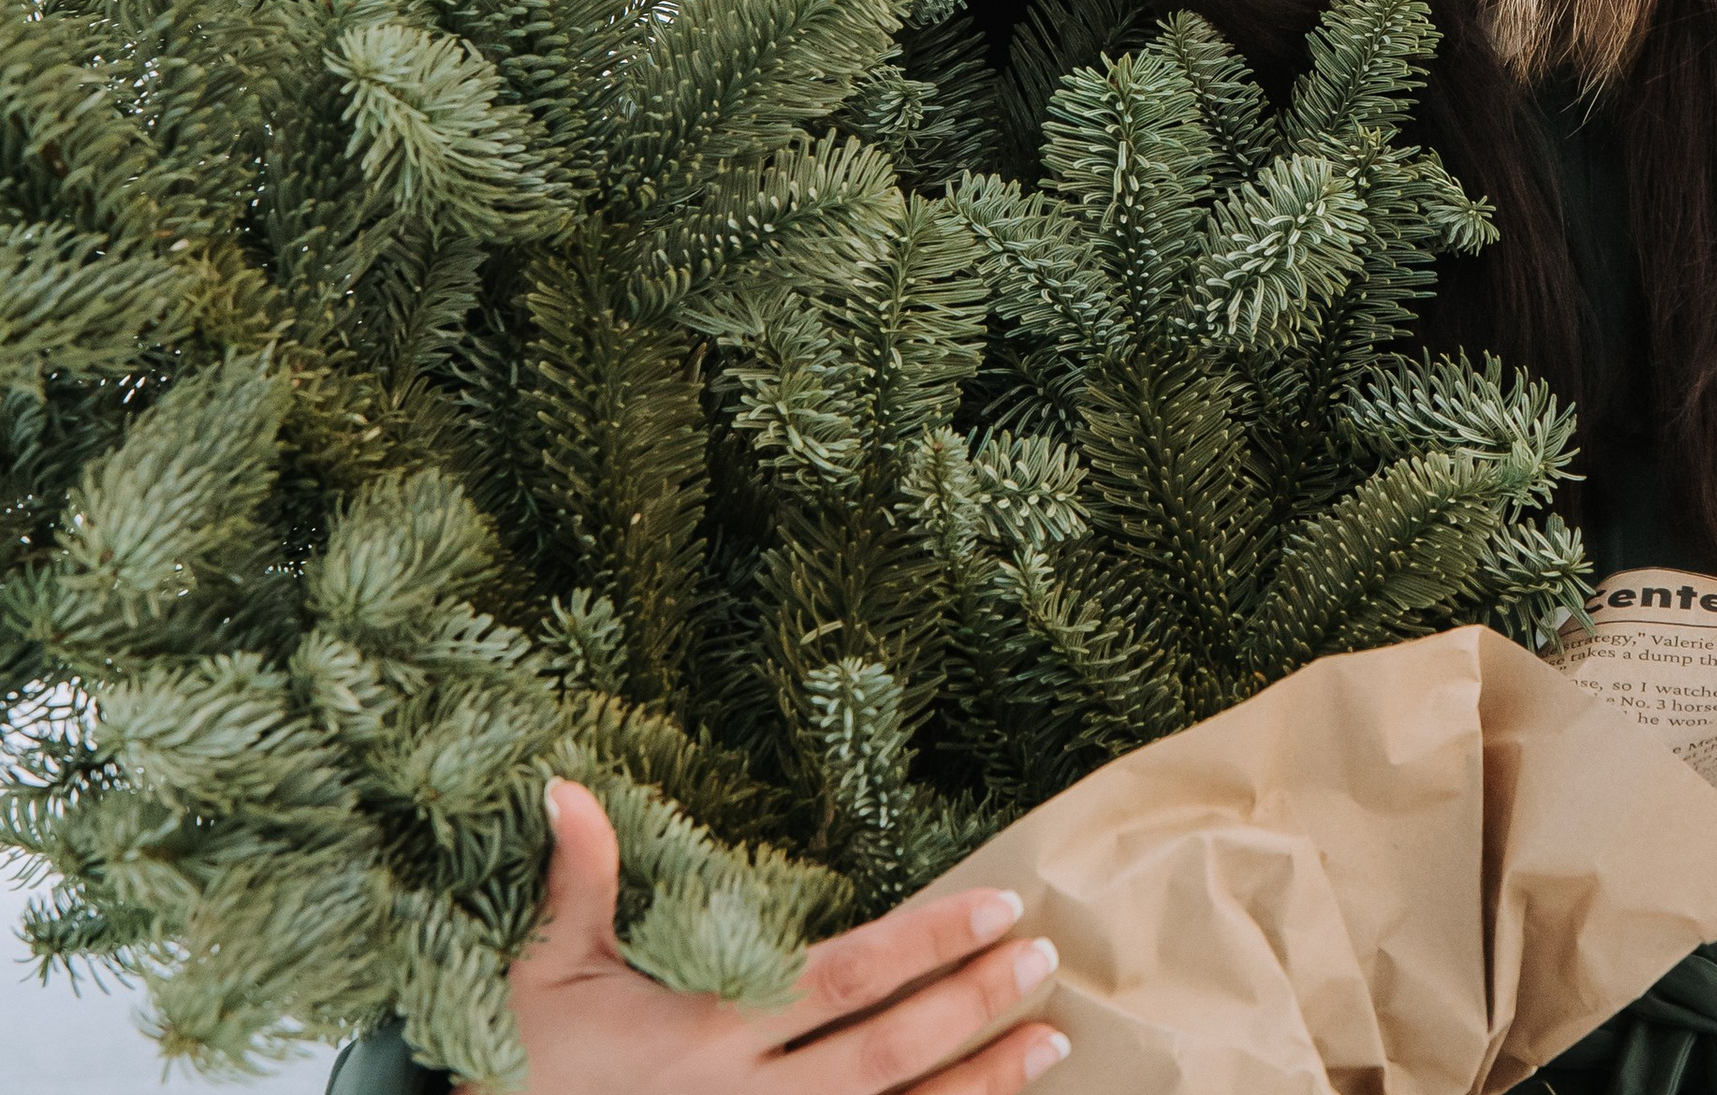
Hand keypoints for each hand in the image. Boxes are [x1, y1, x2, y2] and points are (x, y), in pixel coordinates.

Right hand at [468, 779, 1070, 1094]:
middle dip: (973, 1008)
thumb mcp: (540, 965)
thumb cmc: (527, 1050)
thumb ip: (576, 880)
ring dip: (979, 1085)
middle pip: (887, 1053)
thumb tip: (569, 787)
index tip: (997, 905)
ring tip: (1055, 1043)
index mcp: (710, 1031)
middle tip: (1045, 959)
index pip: (844, 981)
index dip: (925, 944)